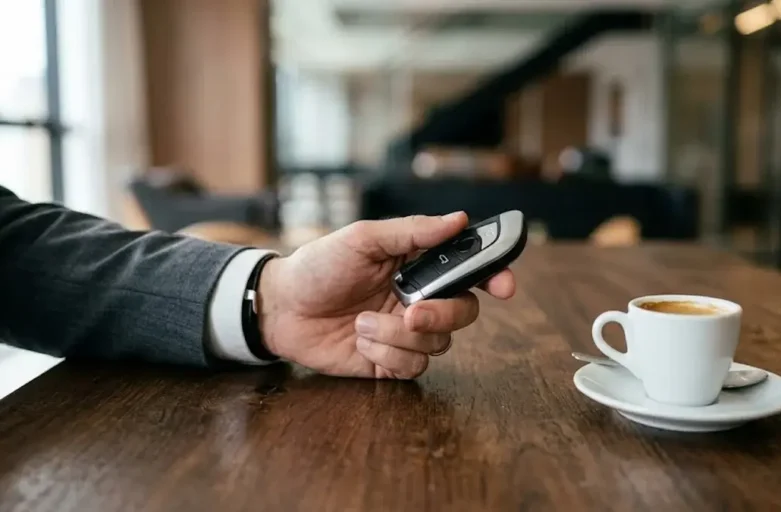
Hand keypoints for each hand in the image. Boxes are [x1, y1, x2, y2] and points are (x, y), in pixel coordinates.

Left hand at [258, 212, 515, 378]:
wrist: (281, 307)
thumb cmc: (319, 265)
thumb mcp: (363, 239)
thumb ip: (412, 232)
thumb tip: (459, 218)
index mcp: (418, 266)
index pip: (469, 271)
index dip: (495, 277)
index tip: (504, 286)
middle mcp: (419, 299)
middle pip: (463, 313)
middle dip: (442, 316)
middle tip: (411, 313)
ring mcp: (405, 333)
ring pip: (437, 345)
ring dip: (397, 336)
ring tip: (361, 323)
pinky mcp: (389, 362)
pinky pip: (412, 367)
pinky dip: (386, 354)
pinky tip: (360, 340)